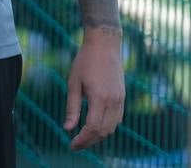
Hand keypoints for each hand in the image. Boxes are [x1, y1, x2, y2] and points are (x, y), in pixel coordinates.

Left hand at [64, 28, 124, 149]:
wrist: (105, 45)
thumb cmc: (85, 62)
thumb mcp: (73, 83)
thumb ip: (72, 107)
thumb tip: (67, 128)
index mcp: (100, 98)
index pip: (92, 128)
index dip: (82, 140)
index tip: (71, 145)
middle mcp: (113, 102)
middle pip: (103, 132)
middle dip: (89, 141)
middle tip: (75, 145)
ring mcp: (120, 100)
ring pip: (112, 128)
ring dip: (99, 136)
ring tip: (84, 137)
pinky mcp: (123, 98)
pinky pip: (117, 119)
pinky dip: (107, 127)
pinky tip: (95, 126)